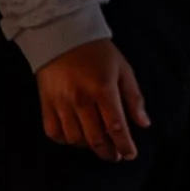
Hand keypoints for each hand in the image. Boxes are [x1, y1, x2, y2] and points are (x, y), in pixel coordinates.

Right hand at [35, 38, 149, 161]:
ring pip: (75, 139)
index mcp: (103, 89)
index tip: (130, 154)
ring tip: (97, 143)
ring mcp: (61, 103)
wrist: (63, 34)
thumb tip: (144, 124)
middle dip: (108, 152)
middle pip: (95, 138)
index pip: (116, 127)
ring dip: (88, 146)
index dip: (124, 145)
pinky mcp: (45, 103)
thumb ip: (134, 98)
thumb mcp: (123, 69)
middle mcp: (81, 99)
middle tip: (115, 155)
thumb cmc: (97, 52)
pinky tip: (75, 136)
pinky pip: (54, 132)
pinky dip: (65, 139)